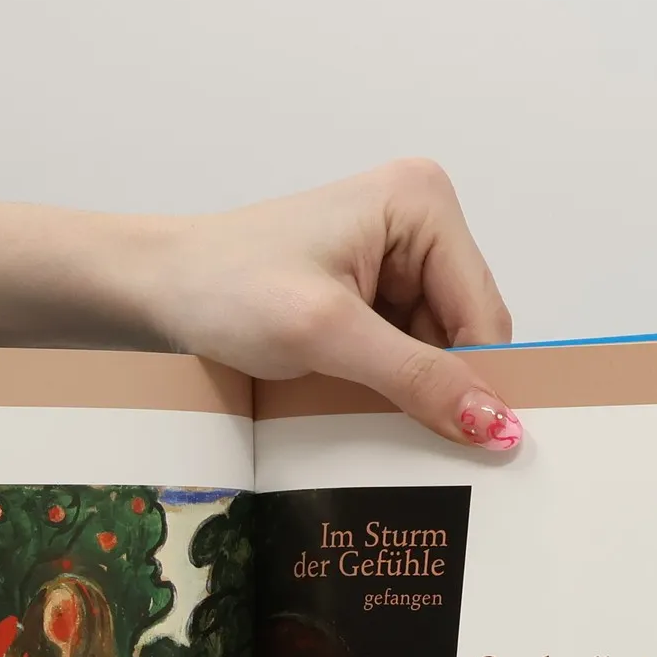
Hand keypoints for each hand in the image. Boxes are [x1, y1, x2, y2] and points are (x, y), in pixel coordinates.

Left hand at [142, 160, 520, 449]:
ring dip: (413, 390)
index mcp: (423, 204)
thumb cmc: (228, 290)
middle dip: (443, 385)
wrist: (157, 289)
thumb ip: (418, 378)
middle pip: (467, 332)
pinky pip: (405, 351)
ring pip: (438, 349)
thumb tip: (499, 426)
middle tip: (416, 444)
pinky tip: (359, 402)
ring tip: (371, 417)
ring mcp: (396, 255)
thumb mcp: (329, 335)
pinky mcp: (370, 288)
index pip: (484, 314)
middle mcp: (420, 219)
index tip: (474, 452)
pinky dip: (390, 384)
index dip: (480, 383)